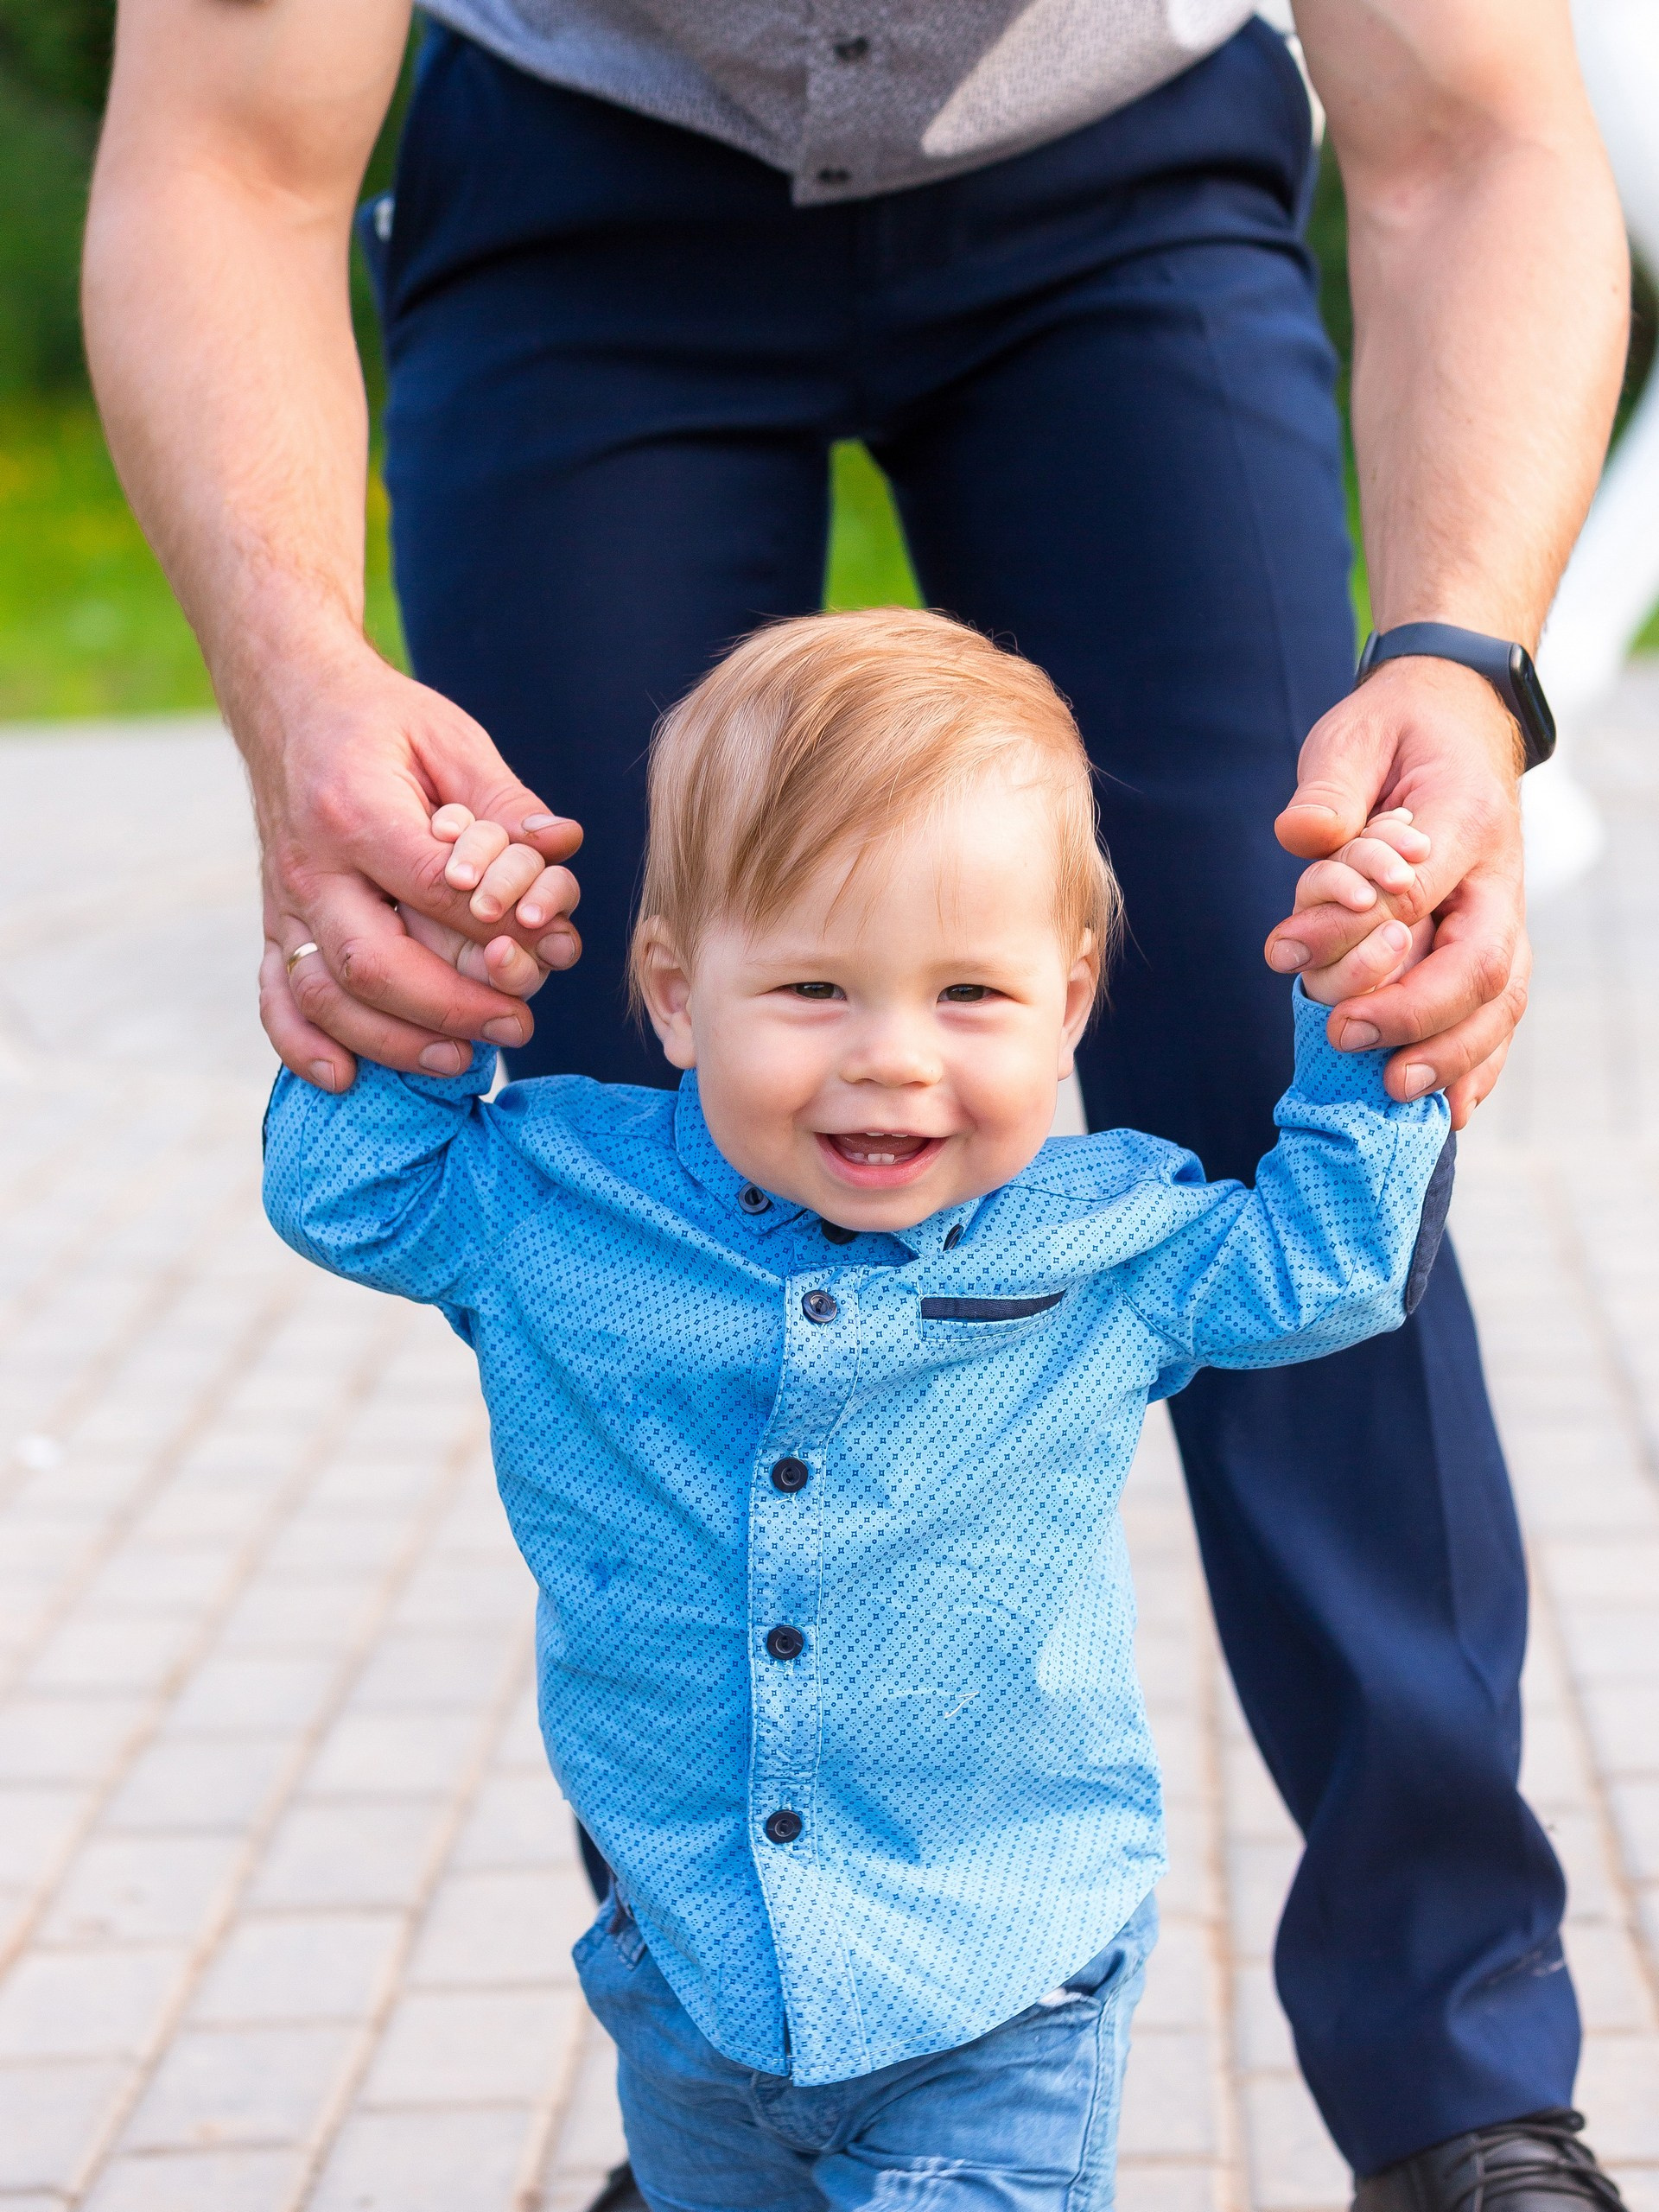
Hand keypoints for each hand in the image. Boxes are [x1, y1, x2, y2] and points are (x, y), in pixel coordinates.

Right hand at [251, 648, 582, 1091]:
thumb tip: (560, 845)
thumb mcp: (451, 738)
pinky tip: (347, 1078)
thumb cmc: (384, 722)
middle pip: (373, 960)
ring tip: (463, 1059)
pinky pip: (276, 996)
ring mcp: (285, 900)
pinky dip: (303, 1046)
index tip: (546, 948)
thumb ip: (504, 800)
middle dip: (452, 1006)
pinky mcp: (274, 923)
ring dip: (395, 1041)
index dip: (490, 927)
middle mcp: (310, 863)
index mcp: (355, 808)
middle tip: (519, 1024)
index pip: (428, 887)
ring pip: (327, 994)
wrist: (289, 701)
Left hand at [1264, 657, 1527, 1125]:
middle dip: (1415, 1013)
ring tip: (1395, 1095)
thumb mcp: (1353, 737)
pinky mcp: (1492, 945)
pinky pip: (1499, 1016)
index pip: (1422, 890)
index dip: (1362, 934)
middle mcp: (1498, 877)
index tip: (1292, 958)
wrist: (1455, 721)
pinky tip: (1447, 1113)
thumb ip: (1329, 789)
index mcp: (1465, 817)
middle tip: (1342, 1036)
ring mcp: (1503, 917)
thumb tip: (1303, 837)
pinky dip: (1477, 1066)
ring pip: (1499, 1002)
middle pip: (1480, 964)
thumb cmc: (1395, 734)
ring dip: (1450, 1054)